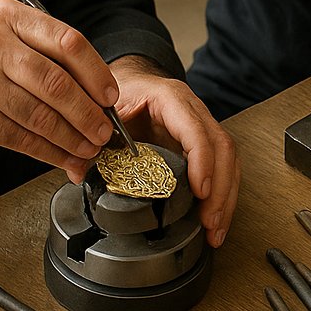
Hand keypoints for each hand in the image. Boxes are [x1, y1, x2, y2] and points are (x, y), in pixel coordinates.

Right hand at [0, 0, 115, 180]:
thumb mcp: (5, 38)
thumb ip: (46, 53)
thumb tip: (98, 92)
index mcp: (9, 17)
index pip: (67, 42)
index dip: (96, 72)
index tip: (110, 95)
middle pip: (57, 82)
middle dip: (88, 112)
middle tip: (104, 129)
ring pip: (42, 115)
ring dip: (72, 137)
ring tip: (89, 148)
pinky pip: (23, 137)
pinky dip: (50, 152)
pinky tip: (65, 157)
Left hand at [110, 57, 239, 247]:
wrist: (133, 82)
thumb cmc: (122, 92)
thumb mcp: (106, 109)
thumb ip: (95, 138)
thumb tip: (81, 172)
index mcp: (171, 99)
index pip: (196, 130)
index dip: (202, 161)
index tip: (200, 190)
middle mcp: (195, 112)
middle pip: (222, 148)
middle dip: (220, 189)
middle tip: (210, 220)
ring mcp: (204, 127)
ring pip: (229, 161)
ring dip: (225, 197)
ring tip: (216, 229)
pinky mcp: (205, 144)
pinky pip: (224, 168)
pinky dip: (222, 195)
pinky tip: (216, 218)